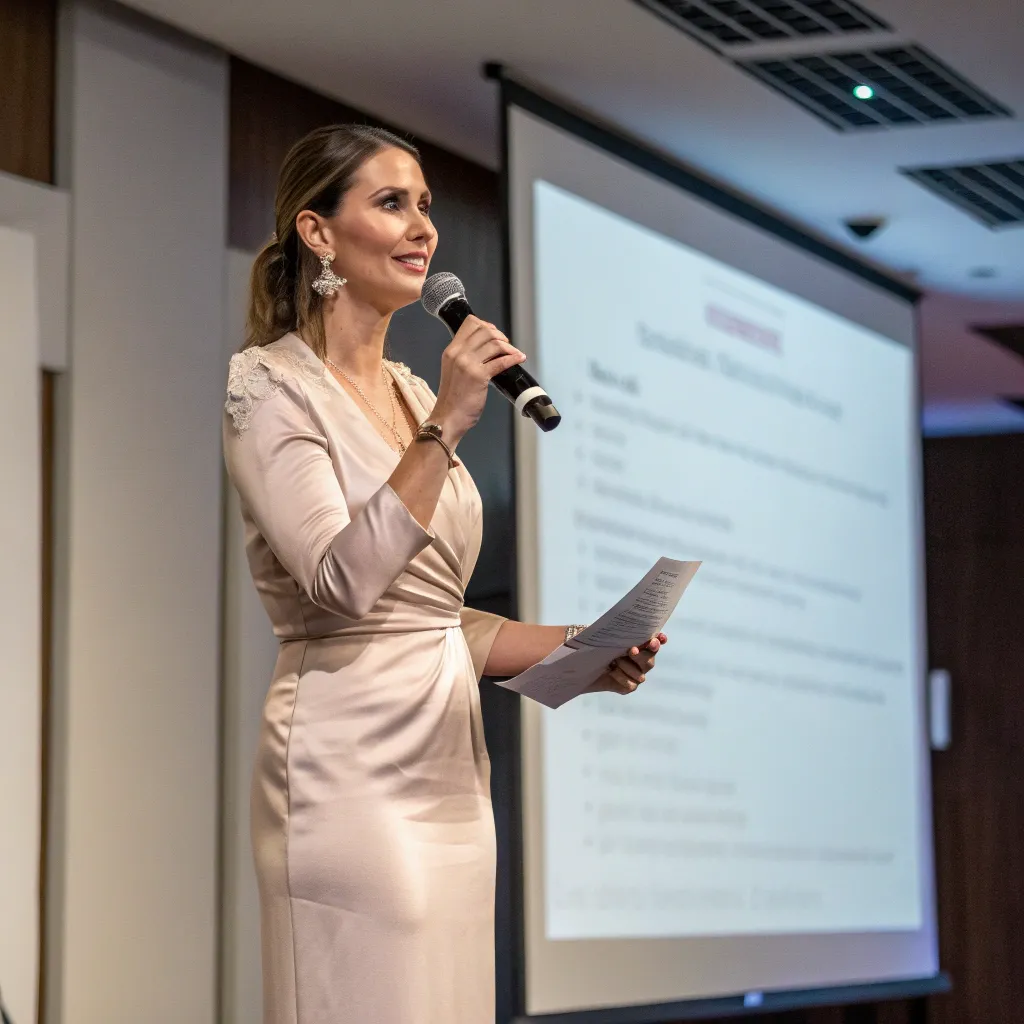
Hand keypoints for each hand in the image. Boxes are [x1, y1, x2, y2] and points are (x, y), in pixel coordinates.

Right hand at [430, 316, 525, 441]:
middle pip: (485, 330)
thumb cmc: (453, 399)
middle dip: (500, 335)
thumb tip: (485, 349)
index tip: (495, 334)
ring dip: (509, 347)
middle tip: (506, 345)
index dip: (486, 325)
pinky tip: (519, 359)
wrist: (448, 417)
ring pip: (494, 343)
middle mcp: (458, 354)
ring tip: (514, 353)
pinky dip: (513, 358)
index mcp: (451, 351)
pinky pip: (500, 361)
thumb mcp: (453, 370)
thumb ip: (465, 358)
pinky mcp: (478, 376)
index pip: (470, 323)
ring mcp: (467, 364)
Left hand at [587, 632, 666, 694]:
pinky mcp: (628, 687)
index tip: (658, 638)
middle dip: (643, 655)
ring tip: (614, 661)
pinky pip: (631, 684)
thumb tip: (623, 624)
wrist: (581, 667)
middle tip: (632, 650)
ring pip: (641, 674)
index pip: (655, 642)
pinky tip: (611, 671)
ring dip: (627, 666)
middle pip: (650, 659)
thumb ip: (614, 631)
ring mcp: (636, 675)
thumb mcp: (601, 635)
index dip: (659, 640)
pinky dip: (621, 677)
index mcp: (638, 645)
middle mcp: (640, 660)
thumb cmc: (592, 647)